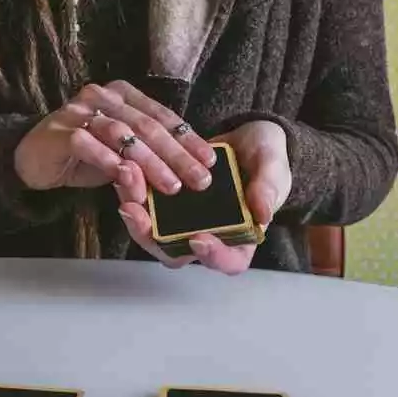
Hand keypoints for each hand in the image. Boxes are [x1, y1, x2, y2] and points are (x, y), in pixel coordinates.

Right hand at [14, 80, 215, 194]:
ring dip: (150, 162)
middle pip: (147, 125)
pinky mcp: (60, 132)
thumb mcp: (121, 152)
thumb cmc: (84, 154)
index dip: (188, 138)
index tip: (210, 162)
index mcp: (123, 95)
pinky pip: (89, 145)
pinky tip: (126, 177)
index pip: (162, 116)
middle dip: (177, 154)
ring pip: (122, 134)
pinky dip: (109, 161)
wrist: (33, 158)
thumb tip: (189, 169)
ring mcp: (80, 112)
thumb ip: (147, 153)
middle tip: (199, 179)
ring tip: (171, 186)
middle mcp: (103, 97)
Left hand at [116, 120, 291, 274]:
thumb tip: (262, 216)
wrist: (247, 135)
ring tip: (126, 180)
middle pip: (176, 253)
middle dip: (151, 236)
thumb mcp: (273, 166)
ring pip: (153, 232)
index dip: (213, 257)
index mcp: (240, 238)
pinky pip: (145, 205)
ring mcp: (183, 221)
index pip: (228, 261)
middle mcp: (207, 236)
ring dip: (135, 212)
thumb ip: (268, 188)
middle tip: (135, 211)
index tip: (199, 239)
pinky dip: (132, 189)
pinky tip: (124, 167)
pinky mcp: (166, 202)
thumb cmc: (267, 156)